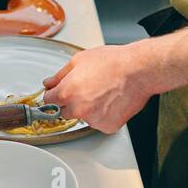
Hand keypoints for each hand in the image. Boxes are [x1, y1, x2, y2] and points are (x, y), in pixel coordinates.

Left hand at [42, 43, 157, 132]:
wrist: (138, 70)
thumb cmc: (113, 62)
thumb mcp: (79, 60)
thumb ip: (60, 75)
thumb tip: (49, 83)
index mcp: (67, 93)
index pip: (49, 100)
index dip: (55, 93)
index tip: (60, 92)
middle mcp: (78, 109)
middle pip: (64, 111)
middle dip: (71, 102)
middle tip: (88, 89)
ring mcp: (93, 120)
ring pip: (83, 117)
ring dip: (89, 109)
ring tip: (103, 92)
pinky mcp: (107, 126)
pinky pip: (100, 122)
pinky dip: (104, 115)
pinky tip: (111, 101)